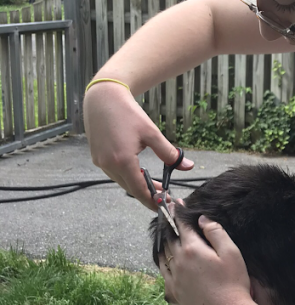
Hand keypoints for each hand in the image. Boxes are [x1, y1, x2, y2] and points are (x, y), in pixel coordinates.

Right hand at [84, 80, 193, 208]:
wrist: (103, 98)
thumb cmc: (128, 113)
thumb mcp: (151, 133)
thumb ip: (169, 153)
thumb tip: (187, 166)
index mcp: (122, 161)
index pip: (139, 190)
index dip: (152, 200)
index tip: (164, 206)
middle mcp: (108, 165)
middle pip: (130, 188)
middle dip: (148, 194)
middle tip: (164, 195)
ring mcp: (100, 162)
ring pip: (122, 181)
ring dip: (138, 185)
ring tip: (155, 185)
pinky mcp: (97, 157)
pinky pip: (115, 173)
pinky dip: (128, 176)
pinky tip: (139, 172)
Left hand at [161, 215, 255, 304]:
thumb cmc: (234, 283)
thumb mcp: (231, 253)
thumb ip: (215, 232)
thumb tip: (202, 219)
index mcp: (192, 249)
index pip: (182, 225)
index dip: (179, 212)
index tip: (176, 202)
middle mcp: (179, 261)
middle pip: (170, 238)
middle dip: (169, 224)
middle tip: (168, 213)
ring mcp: (175, 277)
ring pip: (164, 253)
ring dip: (164, 241)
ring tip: (165, 233)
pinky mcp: (175, 291)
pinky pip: (163, 271)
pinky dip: (162, 260)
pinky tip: (164, 258)